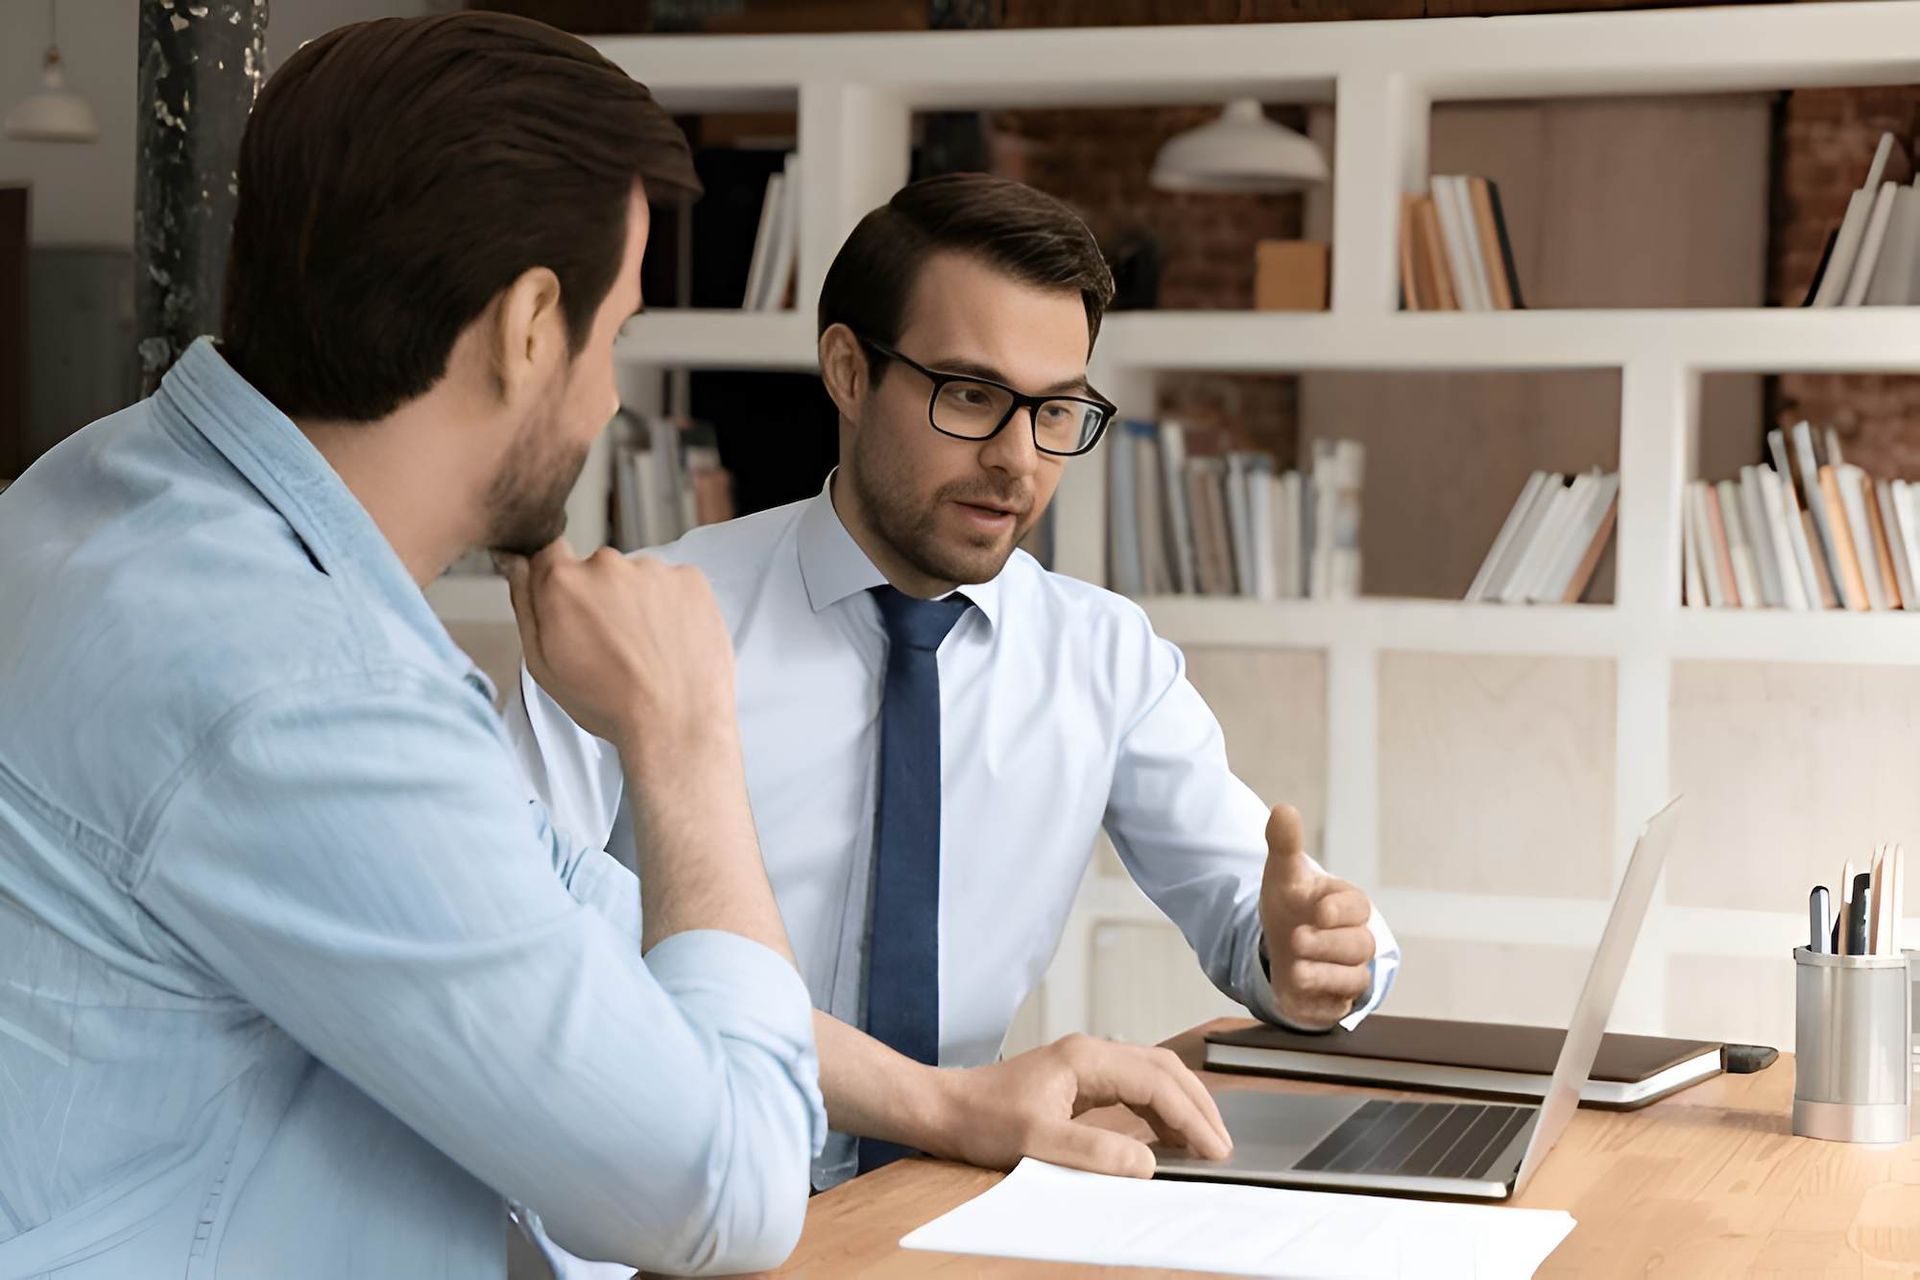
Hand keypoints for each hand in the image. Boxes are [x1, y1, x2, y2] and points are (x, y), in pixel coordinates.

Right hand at [500, 541, 734, 758]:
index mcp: (563, 582)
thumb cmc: (607, 703)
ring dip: (638, 602)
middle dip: (601, 597)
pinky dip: (672, 605)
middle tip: (613, 644)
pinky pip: (673, 583)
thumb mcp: (543, 663)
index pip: (550, 555)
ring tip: (647, 649)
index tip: (572, 611)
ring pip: (637, 577)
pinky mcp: (691, 579)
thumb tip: (516, 562)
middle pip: (597, 569)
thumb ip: (525, 604)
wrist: (675, 724)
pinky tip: (672, 642)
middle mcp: (607, 564)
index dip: (560, 584)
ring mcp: (653, 569)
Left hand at [926, 1033, 1231, 1177]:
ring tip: (1203, 1144)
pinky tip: (1166, 1137)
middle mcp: (1092, 1053)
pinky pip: (1135, 1089)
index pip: (1158, 1082)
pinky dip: (1159, 1110)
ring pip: (1153, 1076)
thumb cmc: (981, 1119)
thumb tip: (1146, 1162)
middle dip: (1198, 1106)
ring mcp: (1087, 1065)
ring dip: (1182, 1107)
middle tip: (1221, 1147)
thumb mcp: (1036, 1141)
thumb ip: (1093, 1151)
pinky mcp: (1081, 1081)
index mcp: (1087, 1058)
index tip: (1213, 1149)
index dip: (1191, 1117)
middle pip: (1165, 1070)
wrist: (945, 1108)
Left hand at [1260, 804, 1376, 1029]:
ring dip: (1325, 975)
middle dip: (1329, 944)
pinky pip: (1339, 1006)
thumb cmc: (1291, 906)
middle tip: (1298, 940)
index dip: (1340, 909)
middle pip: (1358, 945)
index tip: (1318, 910)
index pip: (1356, 906)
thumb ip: (1284, 845)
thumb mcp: (1282, 876)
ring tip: (1296, 972)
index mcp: (1346, 905)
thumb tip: (1283, 809)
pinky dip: (1322, 1002)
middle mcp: (1353, 939)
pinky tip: (1300, 995)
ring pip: (1354, 978)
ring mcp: (1348, 971)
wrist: (1280, 946)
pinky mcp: (1336, 1000)